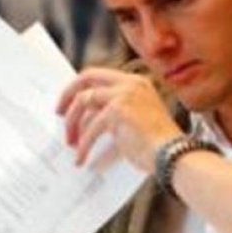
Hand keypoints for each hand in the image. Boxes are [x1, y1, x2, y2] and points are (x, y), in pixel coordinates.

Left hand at [57, 68, 183, 171]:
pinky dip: (83, 145)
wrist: (173, 155)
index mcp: (136, 82)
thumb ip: (115, 112)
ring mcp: (123, 96)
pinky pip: (90, 128)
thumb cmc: (158, 144)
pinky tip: (81, 158)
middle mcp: (129, 84)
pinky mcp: (117, 112)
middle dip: (68, 95)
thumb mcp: (137, 119)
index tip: (69, 101)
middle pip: (86, 79)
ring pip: (83, 102)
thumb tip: (86, 119)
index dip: (80, 86)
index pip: (98, 74)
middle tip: (59, 113)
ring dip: (72, 123)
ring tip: (70, 143)